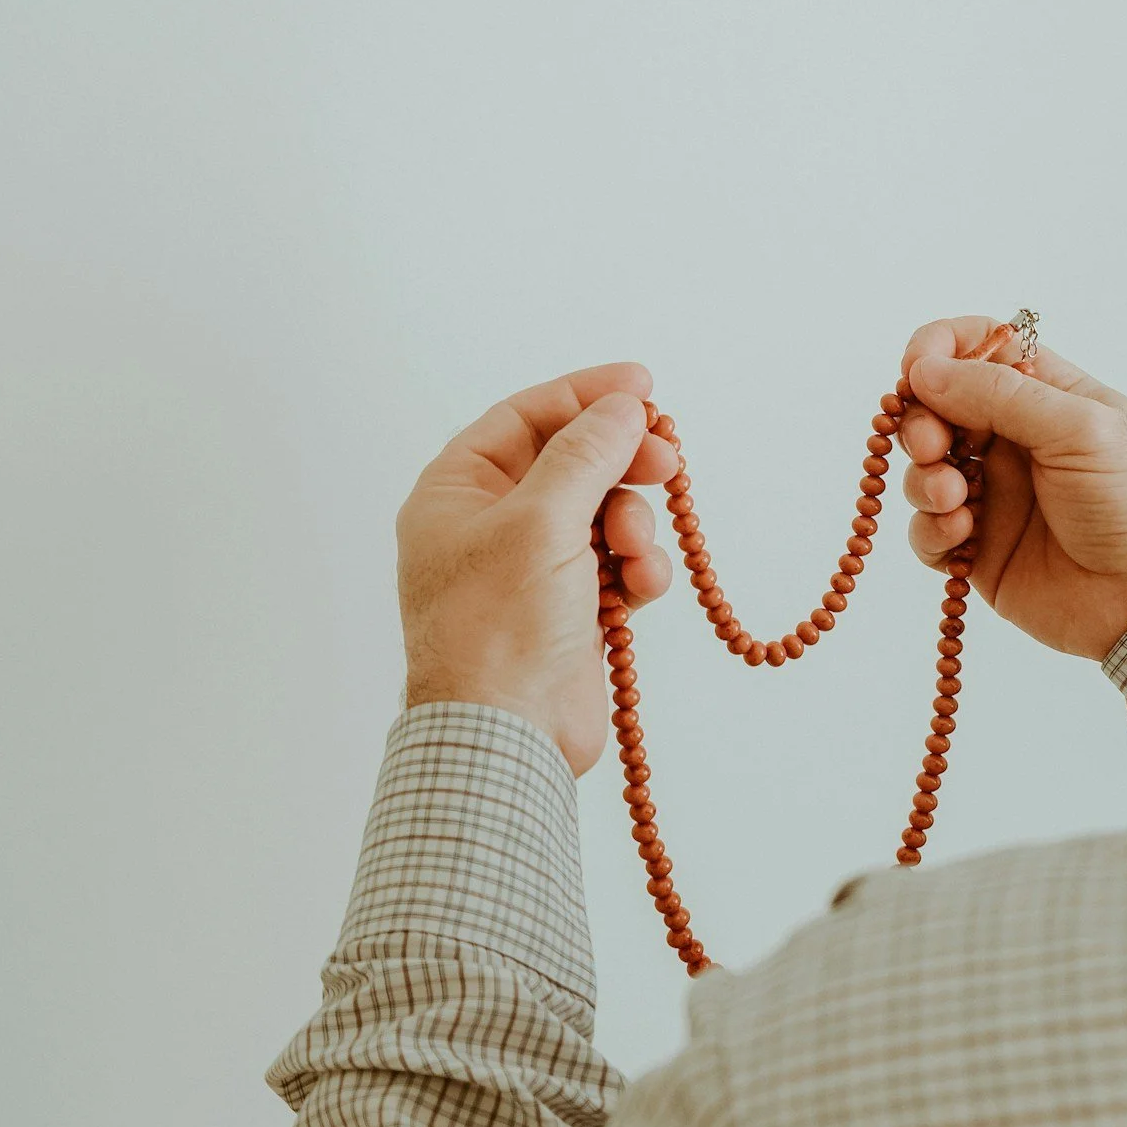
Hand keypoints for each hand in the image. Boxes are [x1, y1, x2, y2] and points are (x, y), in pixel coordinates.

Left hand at [397, 363, 679, 774]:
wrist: (507, 738)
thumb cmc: (499, 628)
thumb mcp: (541, 522)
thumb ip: (586, 454)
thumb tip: (624, 407)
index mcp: (458, 492)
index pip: (526, 417)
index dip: (586, 397)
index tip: (644, 388)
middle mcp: (491, 525)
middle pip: (574, 464)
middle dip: (623, 466)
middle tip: (668, 462)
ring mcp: (532, 571)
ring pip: (605, 516)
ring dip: (634, 528)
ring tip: (636, 555)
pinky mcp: (570, 612)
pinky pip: (618, 568)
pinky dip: (638, 573)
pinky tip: (641, 591)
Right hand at [899, 317, 1126, 661]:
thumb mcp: (1082, 429)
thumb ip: (1001, 395)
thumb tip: (925, 370)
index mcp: (1045, 396)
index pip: (977, 350)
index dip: (938, 351)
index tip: (915, 372)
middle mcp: (1013, 441)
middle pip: (937, 410)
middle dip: (921, 422)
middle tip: (933, 446)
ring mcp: (995, 496)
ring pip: (924, 471)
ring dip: (924, 479)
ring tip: (954, 498)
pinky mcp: (981, 551)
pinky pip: (927, 532)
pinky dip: (930, 529)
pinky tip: (960, 535)